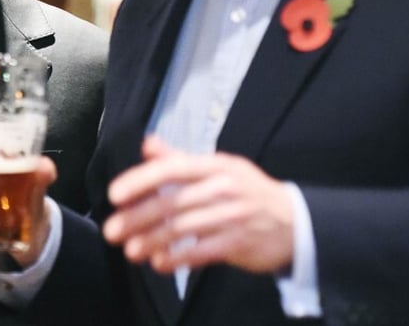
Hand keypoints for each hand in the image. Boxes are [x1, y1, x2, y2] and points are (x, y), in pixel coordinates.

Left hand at [102, 135, 293, 274]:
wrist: (295, 221)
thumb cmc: (246, 191)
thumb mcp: (217, 167)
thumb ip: (179, 158)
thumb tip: (147, 144)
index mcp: (214, 165)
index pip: (172, 169)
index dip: (140, 180)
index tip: (114, 195)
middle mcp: (223, 188)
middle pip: (173, 202)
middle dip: (137, 217)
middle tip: (112, 230)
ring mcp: (233, 216)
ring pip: (184, 229)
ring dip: (152, 241)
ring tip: (130, 251)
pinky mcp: (239, 243)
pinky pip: (202, 252)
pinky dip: (178, 258)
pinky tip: (159, 263)